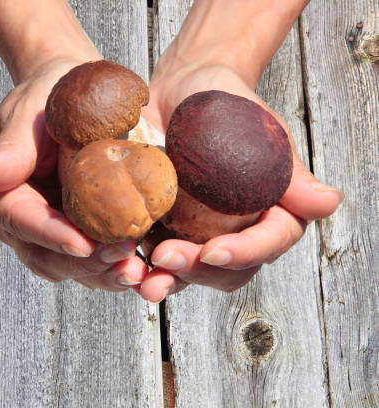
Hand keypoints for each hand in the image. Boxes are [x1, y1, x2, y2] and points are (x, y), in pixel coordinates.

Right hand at [0, 57, 147, 290]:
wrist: (71, 97)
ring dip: (100, 274)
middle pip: (43, 254)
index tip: (83, 245)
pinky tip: (136, 269)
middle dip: (84, 263)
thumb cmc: (49, 98)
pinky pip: (84, 264)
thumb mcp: (29, 116)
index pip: (20, 220)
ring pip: (65, 267)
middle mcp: (12, 219)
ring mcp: (40, 232)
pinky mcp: (66, 236)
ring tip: (135, 271)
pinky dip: (108, 271)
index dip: (52, 236)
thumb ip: (9, 149)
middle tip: (124, 259)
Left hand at [137, 61, 342, 301]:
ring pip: (189, 273)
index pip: (266, 243)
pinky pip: (154, 257)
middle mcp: (238, 231)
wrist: (182, 89)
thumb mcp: (262, 129)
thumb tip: (328, 204)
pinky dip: (137, 265)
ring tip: (141, 281)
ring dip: (166, 280)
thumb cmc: (228, 101)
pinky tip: (121, 265)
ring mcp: (199, 233)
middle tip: (166, 259)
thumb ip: (290, 174)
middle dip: (197, 271)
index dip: (242, 254)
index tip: (213, 252)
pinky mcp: (165, 228)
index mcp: (273, 213)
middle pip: (226, 270)